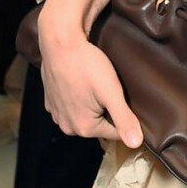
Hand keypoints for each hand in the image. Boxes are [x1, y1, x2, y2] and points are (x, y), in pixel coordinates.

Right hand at [38, 19, 142, 147]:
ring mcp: (56, 114)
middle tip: (109, 90)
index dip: (125, 116)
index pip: (116, 132)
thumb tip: (136, 144)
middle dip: (107, 111)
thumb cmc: (87, 65)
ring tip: (95, 86)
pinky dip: (77, 99)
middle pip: (99, 125)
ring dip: (93, 105)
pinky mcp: (50, 102)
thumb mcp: (111, 92)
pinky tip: (81, 85)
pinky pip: (71, 107)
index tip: (125, 99)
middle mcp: (67, 126)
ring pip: (85, 115)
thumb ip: (124, 119)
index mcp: (84, 128)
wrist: (60, 43)